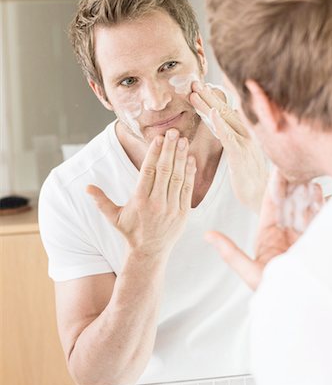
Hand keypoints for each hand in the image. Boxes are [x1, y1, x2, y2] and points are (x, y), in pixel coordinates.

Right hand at [87, 129, 195, 258]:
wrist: (149, 252)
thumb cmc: (130, 232)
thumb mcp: (114, 217)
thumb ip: (101, 201)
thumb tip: (86, 187)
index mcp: (139, 200)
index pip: (147, 171)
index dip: (153, 153)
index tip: (158, 138)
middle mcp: (156, 203)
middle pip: (164, 171)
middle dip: (169, 149)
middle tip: (173, 132)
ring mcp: (171, 208)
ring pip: (177, 177)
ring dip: (181, 157)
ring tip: (183, 141)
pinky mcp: (183, 213)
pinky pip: (187, 189)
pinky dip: (190, 173)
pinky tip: (191, 159)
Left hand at [189, 82, 268, 211]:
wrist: (261, 197)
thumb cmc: (249, 176)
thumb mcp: (241, 152)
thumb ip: (233, 134)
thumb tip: (229, 113)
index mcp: (244, 133)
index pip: (226, 111)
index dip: (212, 98)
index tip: (199, 87)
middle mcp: (246, 134)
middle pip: (224, 110)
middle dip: (208, 95)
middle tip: (193, 82)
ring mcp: (245, 143)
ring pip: (224, 119)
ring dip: (208, 104)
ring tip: (194, 92)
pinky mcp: (241, 155)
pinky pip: (229, 137)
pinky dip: (220, 124)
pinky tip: (212, 113)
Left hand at [205, 169, 323, 289]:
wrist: (299, 307)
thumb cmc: (273, 294)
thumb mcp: (251, 272)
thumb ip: (231, 253)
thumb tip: (207, 235)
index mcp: (268, 236)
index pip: (271, 205)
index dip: (275, 187)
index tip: (278, 169)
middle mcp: (286, 233)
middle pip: (291, 203)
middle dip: (295, 186)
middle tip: (299, 168)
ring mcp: (303, 236)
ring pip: (307, 209)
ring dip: (311, 194)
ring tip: (314, 180)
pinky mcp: (317, 241)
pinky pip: (321, 221)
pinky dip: (324, 208)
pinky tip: (328, 197)